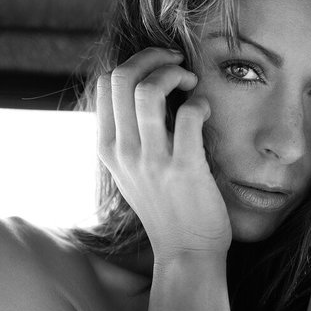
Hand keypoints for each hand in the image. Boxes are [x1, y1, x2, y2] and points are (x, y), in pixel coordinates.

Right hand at [96, 48, 231, 262]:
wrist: (185, 253)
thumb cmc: (166, 210)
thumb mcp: (132, 174)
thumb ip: (130, 137)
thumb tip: (144, 93)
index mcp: (108, 149)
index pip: (105, 84)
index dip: (134, 64)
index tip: (159, 69)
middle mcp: (124, 153)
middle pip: (122, 77)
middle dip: (153, 57)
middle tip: (179, 64)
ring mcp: (152, 161)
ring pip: (149, 89)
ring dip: (175, 74)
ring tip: (192, 83)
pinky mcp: (184, 169)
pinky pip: (188, 114)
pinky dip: (200, 103)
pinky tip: (206, 112)